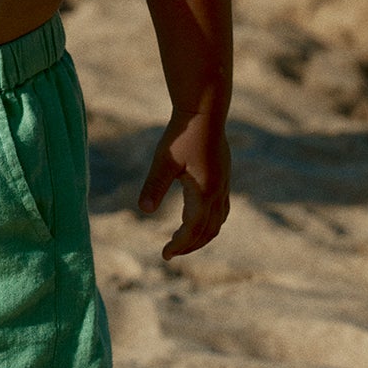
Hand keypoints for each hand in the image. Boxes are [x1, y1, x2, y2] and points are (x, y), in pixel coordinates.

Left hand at [138, 115, 230, 259]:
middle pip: (207, 231)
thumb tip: (143, 211)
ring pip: (217, 222)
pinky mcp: (224, 177)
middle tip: (170, 253)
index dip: (179, 245)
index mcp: (204, 193)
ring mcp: (224, 185)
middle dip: (190, 245)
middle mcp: (218, 192)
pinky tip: (198, 219)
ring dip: (202, 236)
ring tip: (183, 241)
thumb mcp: (164, 161)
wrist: (205, 111)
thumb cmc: (182, 134)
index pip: (192, 230)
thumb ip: (154, 186)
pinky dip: (210, 222)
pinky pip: (221, 209)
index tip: (164, 255)